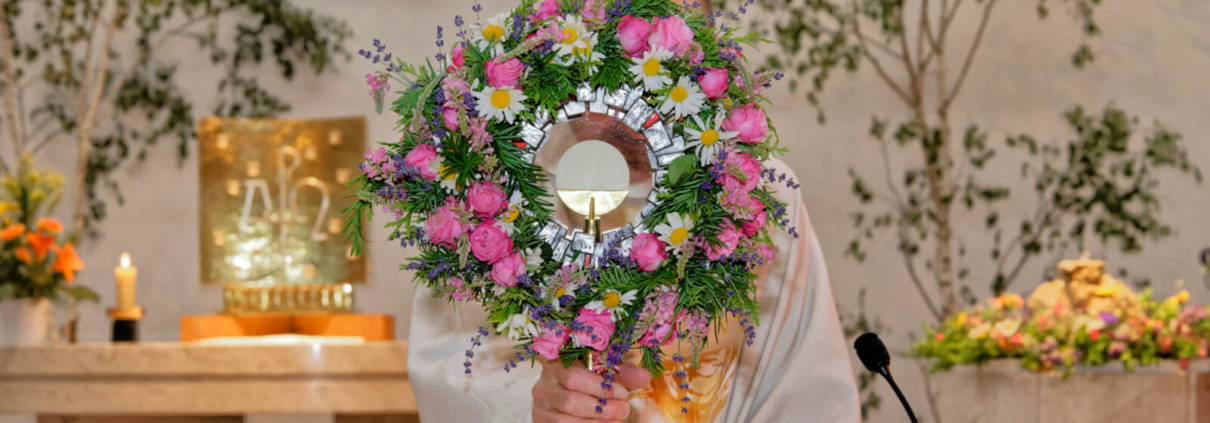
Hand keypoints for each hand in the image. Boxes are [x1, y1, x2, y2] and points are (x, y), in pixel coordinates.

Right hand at [532, 360, 652, 422]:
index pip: (574, 376)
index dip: (601, 387)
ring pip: (565, 421)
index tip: (623, 393)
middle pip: (570, 401)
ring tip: (617, 421)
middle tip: (624, 410)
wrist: (562, 391)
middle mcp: (543, 387)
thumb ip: (622, 373)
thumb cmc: (585, 378)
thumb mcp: (602, 370)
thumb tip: (643, 377)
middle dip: (601, 408)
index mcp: (555, 366)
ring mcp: (541, 409)